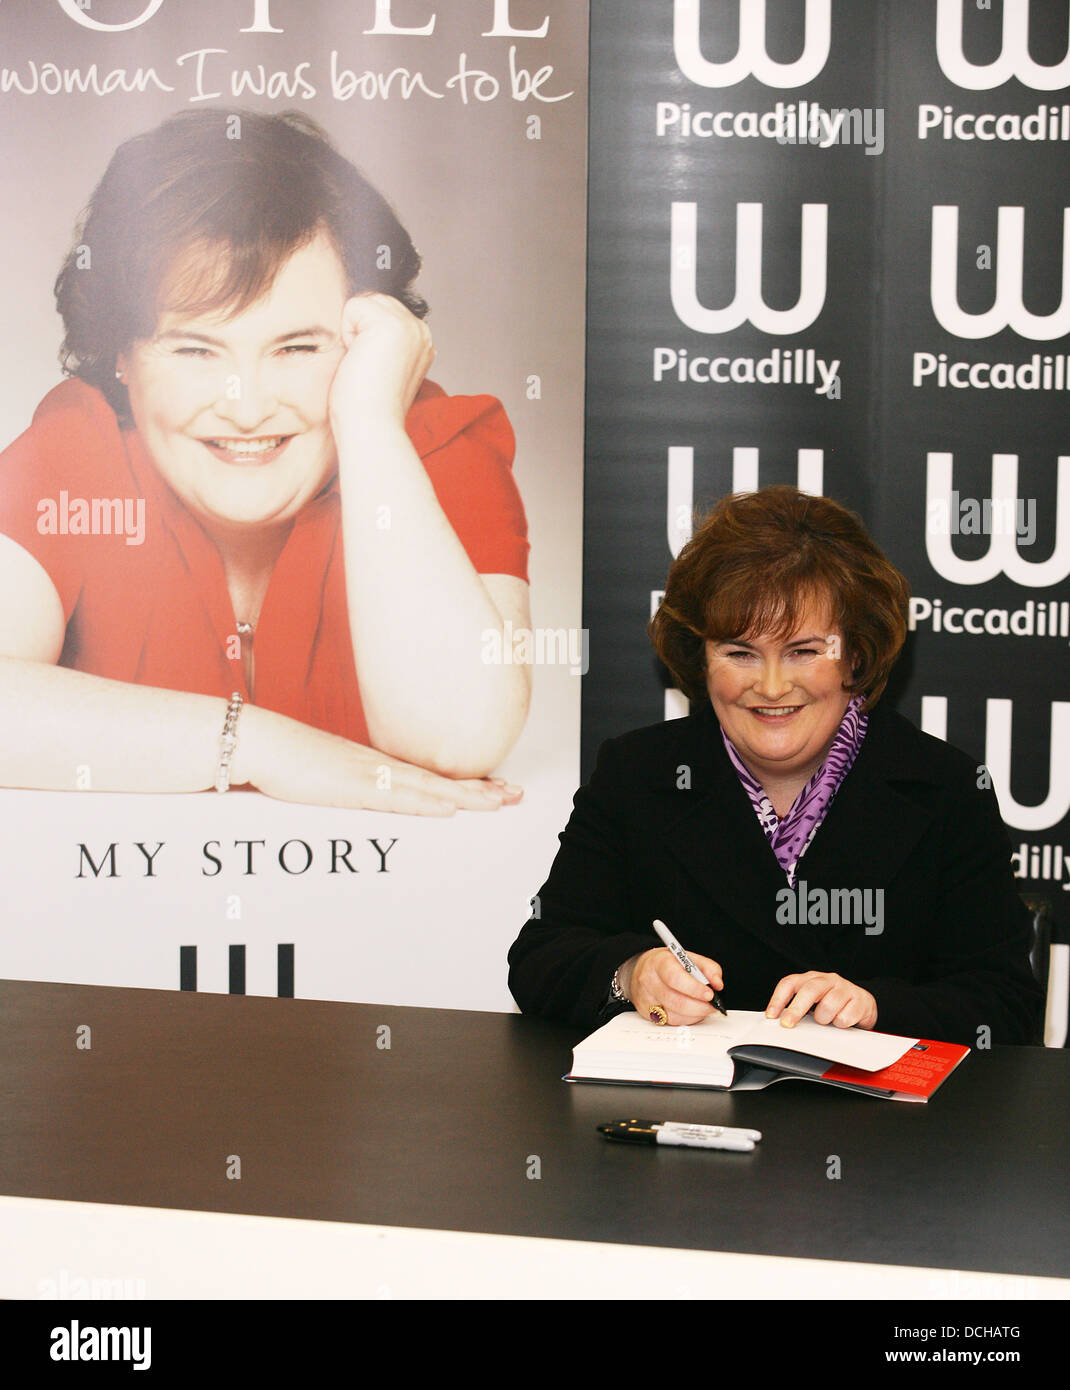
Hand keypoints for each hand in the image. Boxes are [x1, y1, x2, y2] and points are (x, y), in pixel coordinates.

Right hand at [233, 703, 520, 814]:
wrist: (258, 741)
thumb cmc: (284, 759)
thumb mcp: (325, 774)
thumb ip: (348, 784)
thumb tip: (362, 793)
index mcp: (376, 765)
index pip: (431, 776)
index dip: (465, 783)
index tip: (494, 787)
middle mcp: (380, 767)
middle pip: (440, 780)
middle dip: (481, 789)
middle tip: (516, 794)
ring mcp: (368, 775)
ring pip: (429, 787)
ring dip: (466, 796)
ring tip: (500, 801)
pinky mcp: (352, 787)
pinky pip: (397, 797)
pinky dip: (426, 803)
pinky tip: (449, 807)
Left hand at [328, 292, 433, 437]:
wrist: (371, 426)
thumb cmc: (368, 407)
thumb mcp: (382, 367)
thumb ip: (383, 343)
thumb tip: (361, 328)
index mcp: (421, 342)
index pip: (384, 311)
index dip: (367, 335)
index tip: (374, 369)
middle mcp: (421, 331)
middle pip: (375, 301)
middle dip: (361, 330)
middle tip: (366, 366)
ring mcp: (409, 326)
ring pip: (365, 302)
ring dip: (354, 332)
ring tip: (363, 363)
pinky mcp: (391, 324)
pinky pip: (354, 306)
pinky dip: (347, 332)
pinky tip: (359, 358)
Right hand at [625, 948, 723, 1026]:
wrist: (642, 969)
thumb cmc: (667, 963)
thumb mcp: (687, 957)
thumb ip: (708, 968)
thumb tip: (717, 984)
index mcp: (659, 963)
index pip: (676, 978)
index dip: (695, 989)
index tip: (710, 994)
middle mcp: (649, 981)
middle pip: (676, 1001)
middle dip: (700, 1006)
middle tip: (712, 1005)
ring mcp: (646, 999)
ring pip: (674, 1015)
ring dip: (695, 1014)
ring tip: (704, 1008)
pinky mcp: (646, 1013)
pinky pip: (670, 1022)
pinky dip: (686, 1019)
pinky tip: (692, 1012)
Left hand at [765, 972, 877, 1029]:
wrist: (863, 1003)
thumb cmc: (833, 1003)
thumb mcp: (814, 1003)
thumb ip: (798, 1008)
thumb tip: (779, 1021)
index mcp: (811, 978)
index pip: (790, 983)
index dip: (778, 999)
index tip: (771, 1016)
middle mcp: (827, 979)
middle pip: (809, 990)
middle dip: (796, 1009)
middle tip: (788, 1024)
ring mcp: (844, 987)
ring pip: (828, 1005)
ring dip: (824, 1019)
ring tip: (827, 1021)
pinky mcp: (860, 999)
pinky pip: (846, 1016)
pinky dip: (841, 1023)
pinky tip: (843, 1021)